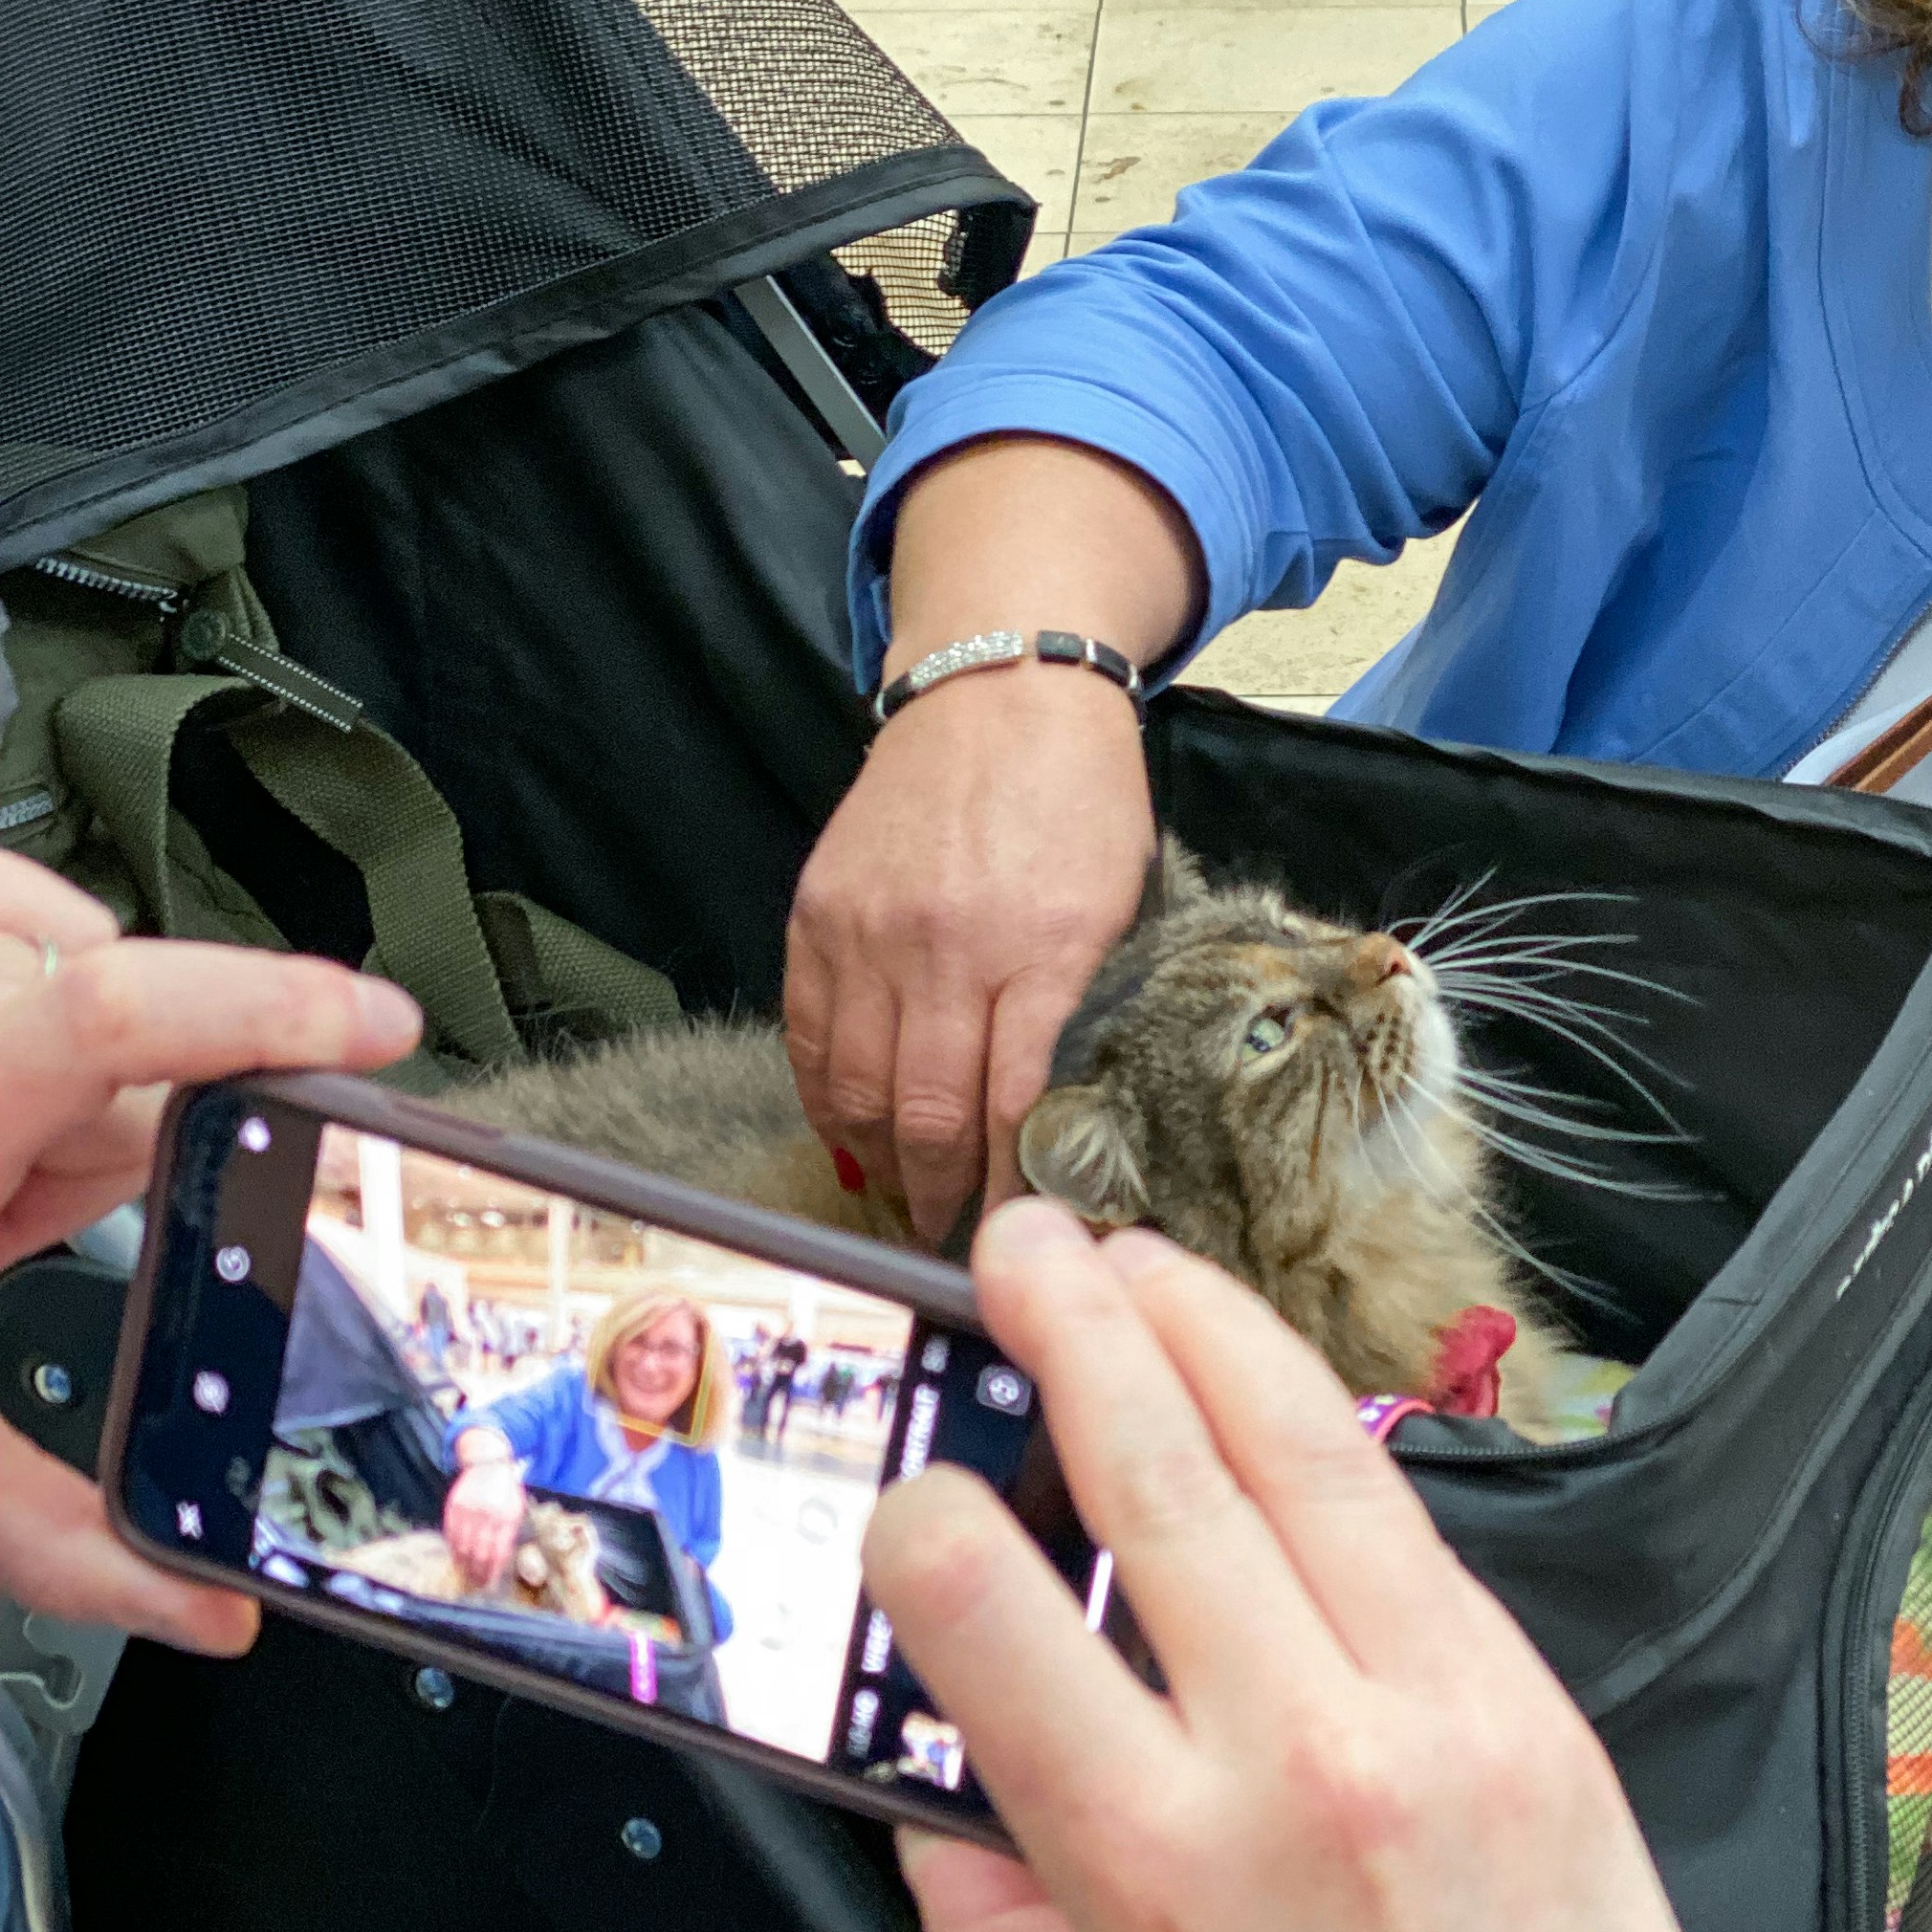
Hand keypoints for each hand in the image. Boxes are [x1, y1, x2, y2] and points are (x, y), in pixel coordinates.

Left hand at [0, 858, 421, 1653]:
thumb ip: (51, 1537)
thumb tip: (204, 1607)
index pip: (113, 1006)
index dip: (267, 1006)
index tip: (380, 1027)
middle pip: (100, 1002)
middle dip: (127, 1100)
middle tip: (71, 1205)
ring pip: (54, 977)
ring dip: (63, 1072)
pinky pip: (16, 972)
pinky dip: (25, 1036)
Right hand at [441, 1443, 523, 1585]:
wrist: (488, 1463)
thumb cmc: (506, 1489)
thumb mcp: (516, 1507)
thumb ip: (509, 1531)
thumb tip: (500, 1557)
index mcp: (506, 1517)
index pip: (499, 1551)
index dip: (493, 1569)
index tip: (490, 1581)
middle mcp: (487, 1515)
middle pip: (480, 1552)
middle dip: (478, 1571)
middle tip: (477, 1583)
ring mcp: (469, 1511)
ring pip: (463, 1546)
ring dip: (464, 1564)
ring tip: (466, 1574)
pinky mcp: (454, 1507)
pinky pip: (452, 1534)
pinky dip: (453, 1549)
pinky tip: (456, 1557)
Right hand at [789, 437, 1197, 1249]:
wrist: (1002, 691)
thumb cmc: (1081, 802)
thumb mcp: (1120, 907)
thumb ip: (1086, 1013)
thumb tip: (1065, 1129)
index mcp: (1042, 947)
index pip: (1012, 1107)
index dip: (1008, 1190)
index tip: (1019, 1240)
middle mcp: (947, 944)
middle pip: (927, 1114)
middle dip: (940, 1196)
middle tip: (953, 1240)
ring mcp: (870, 929)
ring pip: (858, 1089)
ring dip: (881, 1163)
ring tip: (906, 1201)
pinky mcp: (817, 914)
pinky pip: (811, 1038)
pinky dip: (829, 1101)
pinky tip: (853, 1137)